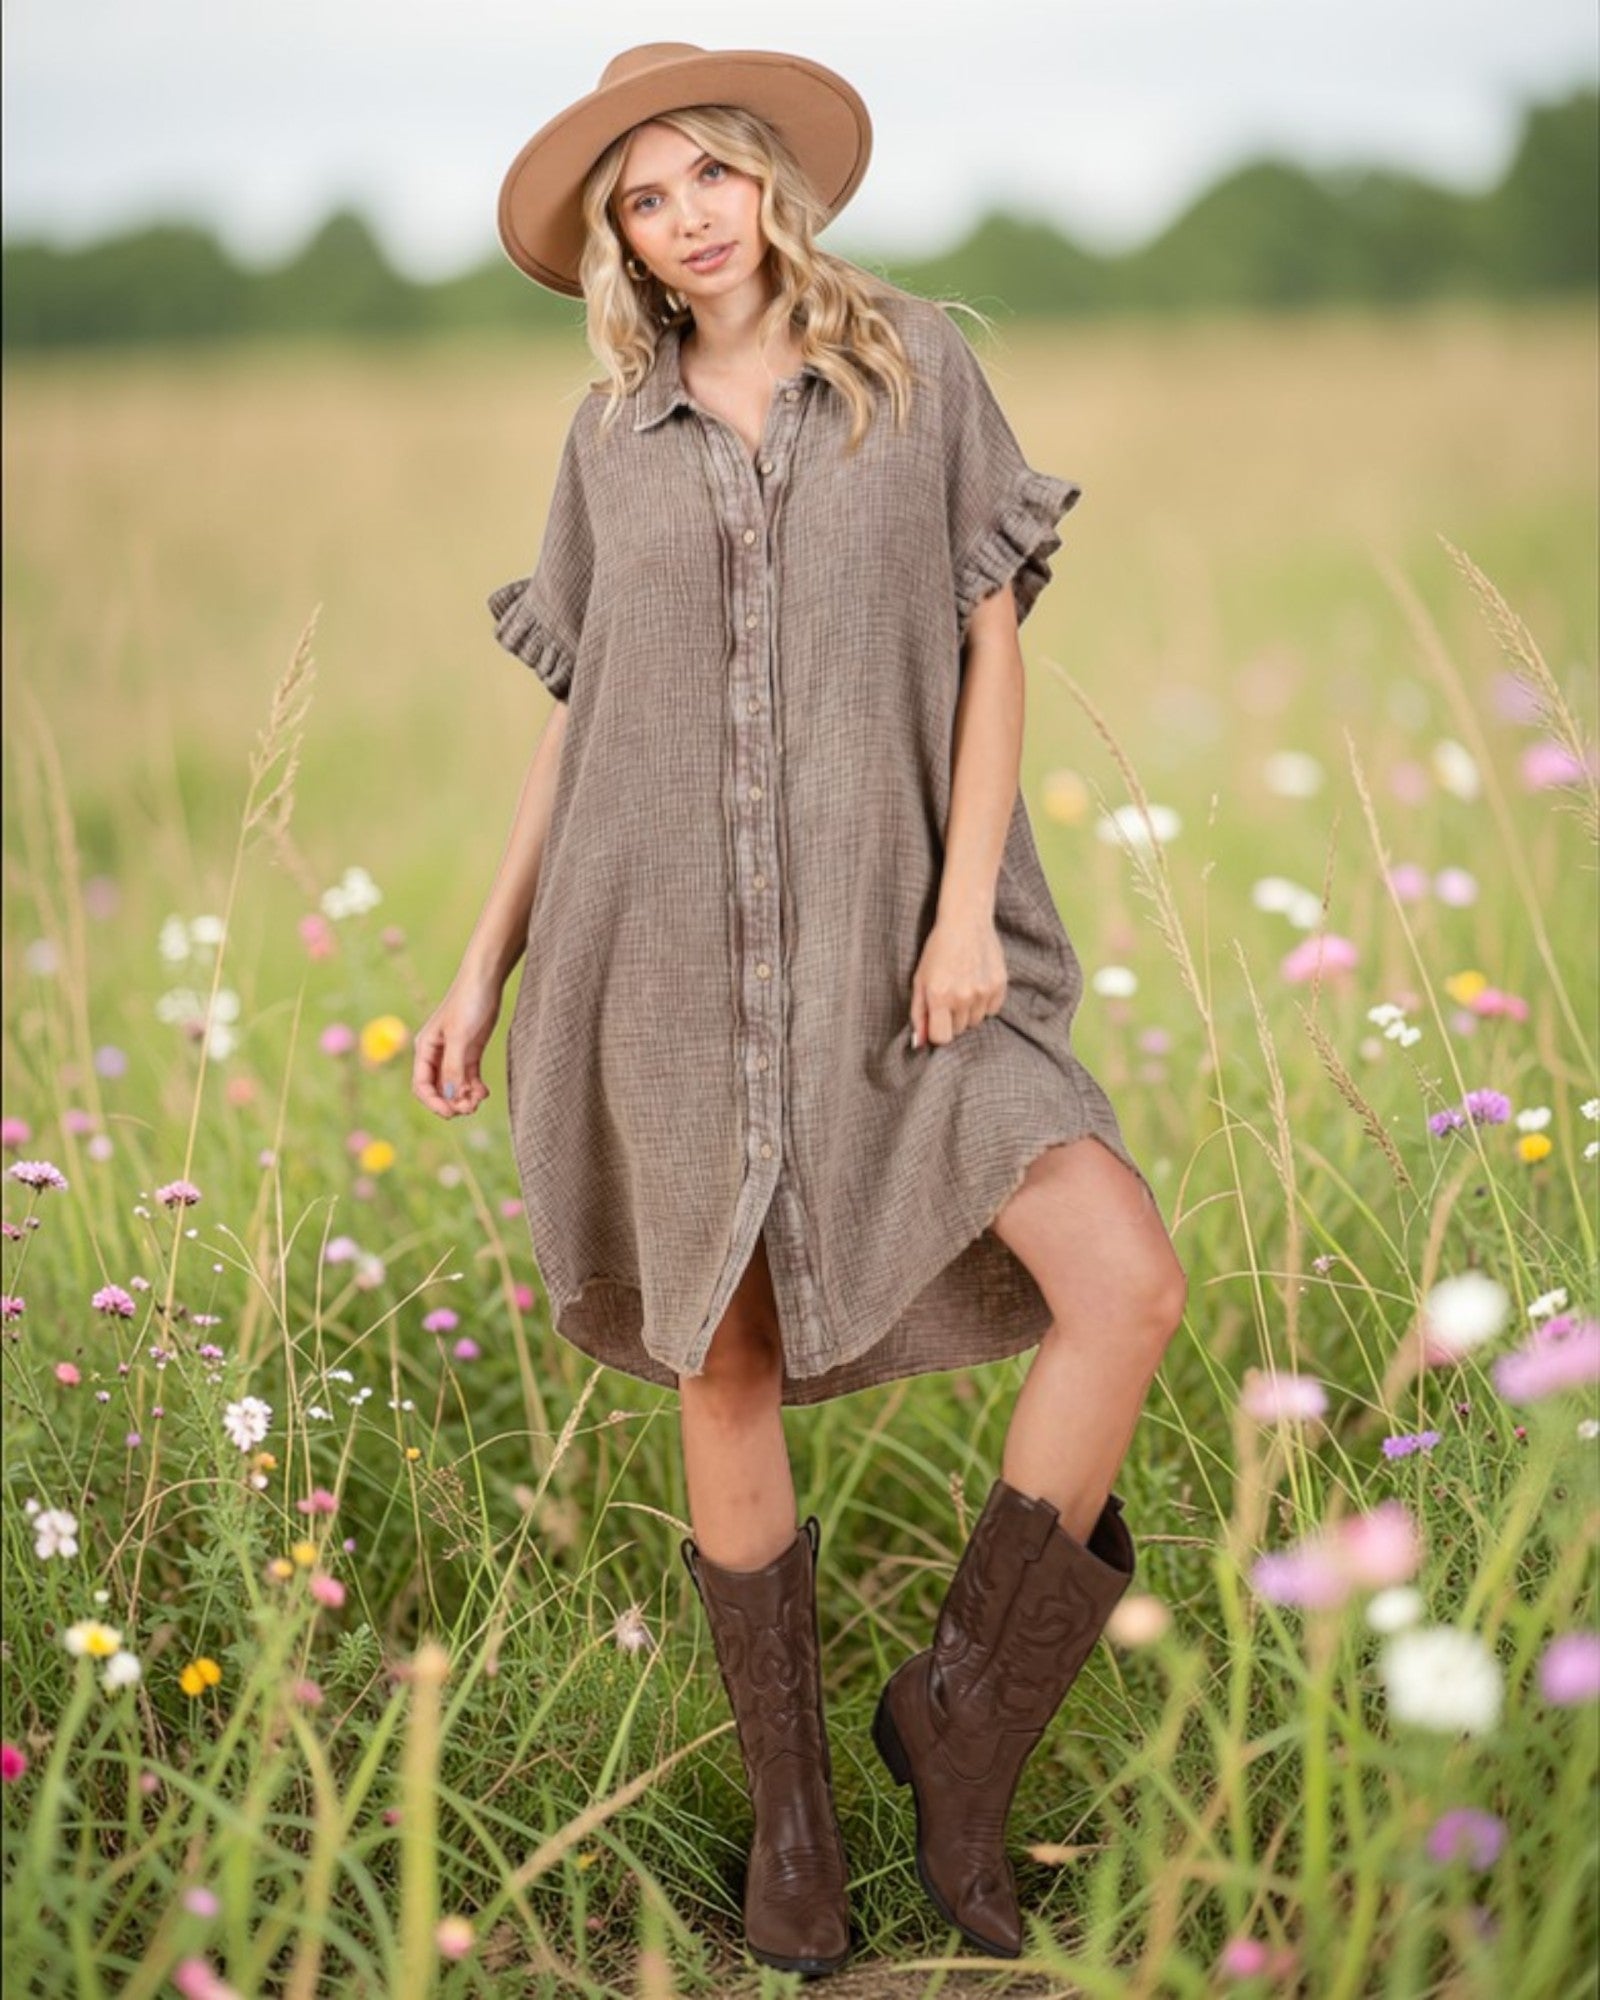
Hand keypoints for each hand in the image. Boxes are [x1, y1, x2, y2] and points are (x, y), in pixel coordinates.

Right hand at [411, 968, 502, 1117]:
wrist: (486, 980)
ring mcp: (454, 1054)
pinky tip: (484, 1092)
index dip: (433, 1102)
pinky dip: (474, 1088)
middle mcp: (436, 1054)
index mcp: (425, 1048)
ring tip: (479, 1100)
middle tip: (470, 1108)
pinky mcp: (470, 1052)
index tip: (450, 1113)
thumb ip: (453, 1067)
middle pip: (438, 1089)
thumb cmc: (468, 1002)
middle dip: (451, 1102)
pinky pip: (468, 1078)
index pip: (422, 1085)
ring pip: (454, 1086)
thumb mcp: (460, 1036)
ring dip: (464, 1098)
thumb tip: (450, 1096)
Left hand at [909, 909, 1006, 1049]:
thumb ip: (918, 1014)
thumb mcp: (919, 980)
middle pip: (959, 1030)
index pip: (942, 1038)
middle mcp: (963, 997)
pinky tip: (977, 983)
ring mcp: (984, 992)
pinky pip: (993, 1010)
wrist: (966, 922)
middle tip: (949, 995)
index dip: (937, 1031)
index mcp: (939, 997)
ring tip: (963, 987)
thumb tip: (918, 1044)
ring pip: (976, 1021)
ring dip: (969, 1011)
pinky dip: (985, 1003)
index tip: (937, 1020)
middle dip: (952, 1018)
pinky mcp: (1000, 986)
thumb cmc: (938, 950)